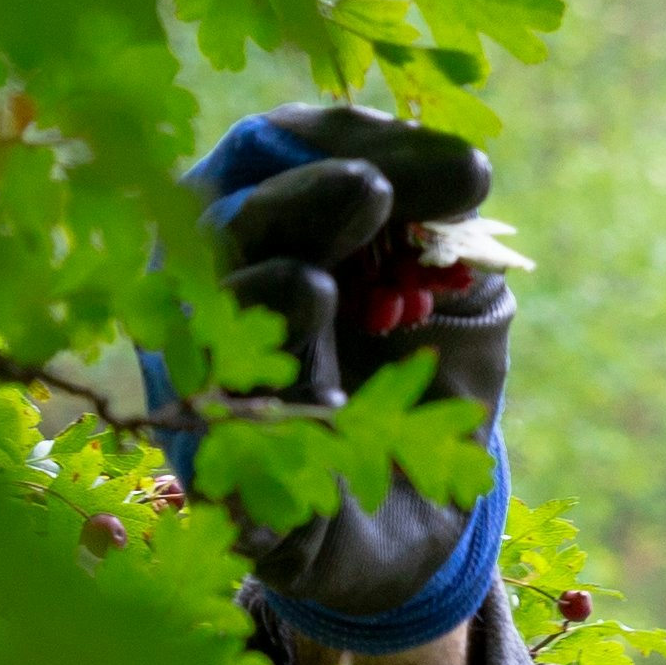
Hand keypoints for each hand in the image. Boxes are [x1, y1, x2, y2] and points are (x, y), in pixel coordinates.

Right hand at [185, 103, 516, 650]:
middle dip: (299, 201)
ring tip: (318, 290)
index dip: (354, 142)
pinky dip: (258, 420)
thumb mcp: (457, 299)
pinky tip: (317, 406)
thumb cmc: (427, 387)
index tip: (466, 174)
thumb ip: (449, 234)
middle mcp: (214, 290)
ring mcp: (200, 379)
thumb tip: (462, 173)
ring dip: (259, 295)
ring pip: (199, 318)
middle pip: (224, 219)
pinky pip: (214, 437)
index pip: (277, 147)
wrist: (423, 522)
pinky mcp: (212, 472)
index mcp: (271, 225)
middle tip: (370, 193)